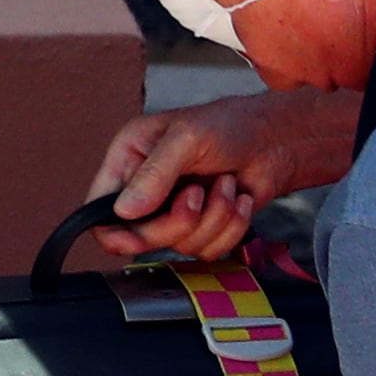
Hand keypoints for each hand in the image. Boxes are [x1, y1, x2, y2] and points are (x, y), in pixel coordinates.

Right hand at [85, 89, 362, 260]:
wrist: (276, 140)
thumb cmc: (229, 125)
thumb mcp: (187, 138)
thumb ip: (154, 173)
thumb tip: (123, 211)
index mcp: (128, 161)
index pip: (99, 210)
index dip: (115, 230)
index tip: (138, 235)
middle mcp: (145, 190)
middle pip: (140, 238)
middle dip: (177, 221)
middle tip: (197, 194)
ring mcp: (174, 212)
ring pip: (179, 246)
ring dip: (213, 218)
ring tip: (225, 185)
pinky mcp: (203, 228)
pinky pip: (208, 250)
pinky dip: (231, 227)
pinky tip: (238, 198)